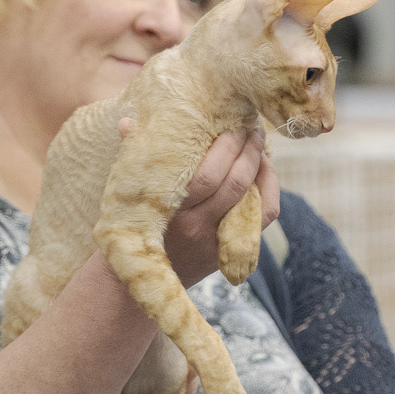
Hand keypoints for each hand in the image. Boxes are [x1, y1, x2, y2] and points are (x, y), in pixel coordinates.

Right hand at [119, 120, 280, 286]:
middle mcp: (196, 227)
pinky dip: (269, 190)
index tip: (231, 121)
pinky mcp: (229, 248)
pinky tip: (264, 168)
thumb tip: (126, 121)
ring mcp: (216, 240)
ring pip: (252, 200)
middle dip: (247, 149)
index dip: (225, 147)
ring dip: (260, 165)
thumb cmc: (132, 222)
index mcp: (171, 210)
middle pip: (232, 184)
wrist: (140, 272)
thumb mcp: (130, 192)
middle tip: (251, 125)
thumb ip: (131, 156)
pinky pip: (262, 218)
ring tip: (258, 140)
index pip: (206, 175)